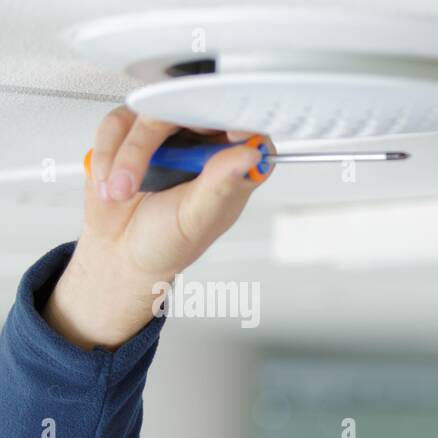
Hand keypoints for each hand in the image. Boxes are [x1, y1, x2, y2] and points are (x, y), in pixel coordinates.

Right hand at [45, 107, 272, 350]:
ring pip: (148, 113)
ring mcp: (168, 134)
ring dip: (126, 154)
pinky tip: (111, 184)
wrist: (122, 251)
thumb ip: (221, 184)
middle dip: (154, 139)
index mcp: (233, 164)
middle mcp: (204, 143)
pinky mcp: (132, 130)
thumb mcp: (198, 219)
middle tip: (140, 162)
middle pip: (191, 108)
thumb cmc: (168, 240)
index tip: (224, 130)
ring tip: (122, 193)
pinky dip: (107, 154)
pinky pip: (117, 123)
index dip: (237, 120)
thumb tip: (251, 154)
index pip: (246, 127)